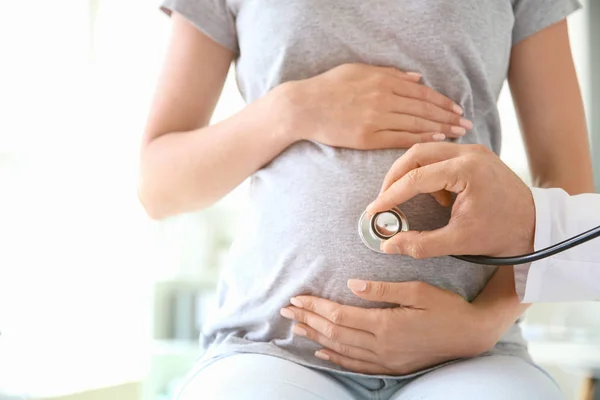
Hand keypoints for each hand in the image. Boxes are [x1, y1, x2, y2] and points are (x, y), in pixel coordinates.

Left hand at [280, 279, 498, 374]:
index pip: (339, 315)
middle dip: (308, 320)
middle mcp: (381, 346)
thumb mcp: (418, 291)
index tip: (297, 297)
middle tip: (286, 310)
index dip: (315, 307)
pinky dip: (336, 358)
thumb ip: (383, 289)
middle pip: (334, 333)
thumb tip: (352, 284)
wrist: (472, 336)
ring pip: (341, 349)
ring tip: (296, 327)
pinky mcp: (392, 367)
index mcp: (385, 324)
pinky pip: (357, 365)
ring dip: (316, 337)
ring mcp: (386, 360)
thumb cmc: (447, 308)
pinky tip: (323, 352)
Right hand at [283, 64, 471, 148]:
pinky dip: (420, 139)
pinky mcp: (368, 137)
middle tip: (466, 124)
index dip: (442, 101)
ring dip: (440, 129)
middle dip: (448, 117)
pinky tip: (435, 140)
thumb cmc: (329, 86)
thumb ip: (389, 73)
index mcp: (383, 81)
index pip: (421, 93)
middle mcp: (383, 99)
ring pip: (416, 124)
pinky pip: (400, 138)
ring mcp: (376, 119)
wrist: (304, 107)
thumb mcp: (358, 70)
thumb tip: (416, 78)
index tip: (457, 108)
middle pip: (424, 109)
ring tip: (457, 134)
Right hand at [366, 142, 535, 257]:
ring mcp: (473, 151)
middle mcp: (469, 152)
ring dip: (409, 172)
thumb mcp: (459, 242)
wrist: (538, 226)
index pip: (415, 178)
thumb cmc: (503, 233)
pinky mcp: (474, 155)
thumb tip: (387, 245)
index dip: (390, 196)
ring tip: (402, 198)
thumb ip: (420, 244)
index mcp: (466, 170)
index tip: (374, 211)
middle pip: (416, 153)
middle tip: (382, 200)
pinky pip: (439, 155)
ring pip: (426, 151)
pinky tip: (430, 195)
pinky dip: (426, 172)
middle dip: (394, 177)